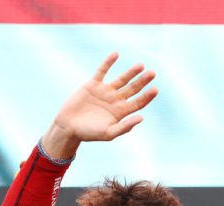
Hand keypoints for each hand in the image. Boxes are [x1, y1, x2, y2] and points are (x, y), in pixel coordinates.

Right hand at [42, 52, 157, 158]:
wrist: (68, 127)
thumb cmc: (89, 133)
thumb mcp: (108, 133)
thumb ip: (124, 127)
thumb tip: (141, 118)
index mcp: (121, 112)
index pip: (138, 102)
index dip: (147, 96)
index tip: (155, 89)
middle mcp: (115, 100)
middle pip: (133, 88)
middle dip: (142, 81)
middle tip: (152, 73)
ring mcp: (105, 91)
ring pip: (121, 79)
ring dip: (131, 72)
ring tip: (141, 65)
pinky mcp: (92, 84)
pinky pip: (102, 71)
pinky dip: (108, 63)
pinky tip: (116, 54)